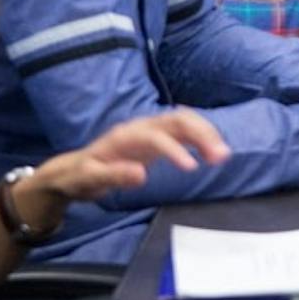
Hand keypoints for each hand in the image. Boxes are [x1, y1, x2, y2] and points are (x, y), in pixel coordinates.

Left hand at [20, 110, 230, 229]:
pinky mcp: (158, 138)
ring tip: (223, 155)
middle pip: (177, 120)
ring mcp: (151, 130)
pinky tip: (214, 151)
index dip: (175, 149)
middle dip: (201, 134)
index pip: (156, 135)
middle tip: (221, 156)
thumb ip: (114, 175)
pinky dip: (202, 137)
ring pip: (185, 122)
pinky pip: (184, 131)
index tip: (192, 168)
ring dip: (206, 134)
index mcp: (126, 135)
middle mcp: (142, 127)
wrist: (75, 170)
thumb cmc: (81, 175)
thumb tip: (142, 174)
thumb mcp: (89, 179)